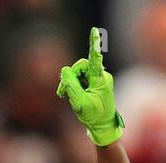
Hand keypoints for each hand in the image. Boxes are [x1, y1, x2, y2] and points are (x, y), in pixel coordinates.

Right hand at [56, 27, 123, 146]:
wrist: (103, 127)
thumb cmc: (94, 116)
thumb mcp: (79, 103)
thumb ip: (71, 85)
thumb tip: (65, 70)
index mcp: (100, 80)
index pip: (95, 59)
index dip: (93, 44)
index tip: (94, 31)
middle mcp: (101, 76)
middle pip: (80, 67)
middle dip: (70, 78)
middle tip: (62, 92)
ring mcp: (98, 80)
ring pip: (79, 74)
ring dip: (70, 83)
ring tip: (64, 96)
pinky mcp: (94, 84)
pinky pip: (80, 79)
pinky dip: (73, 86)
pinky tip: (67, 95)